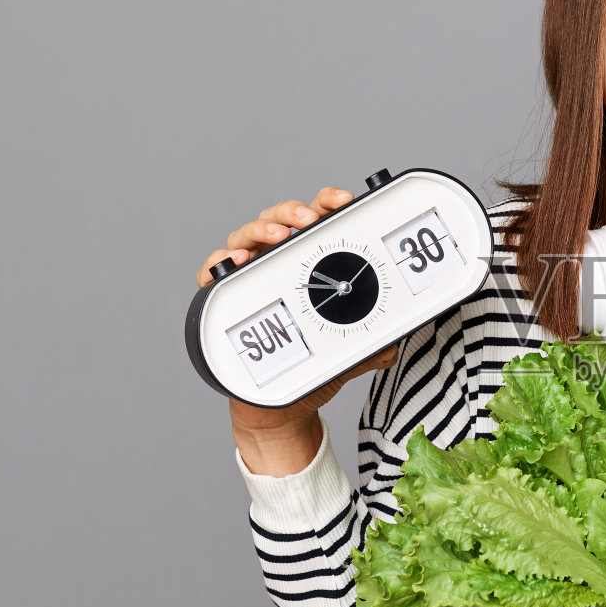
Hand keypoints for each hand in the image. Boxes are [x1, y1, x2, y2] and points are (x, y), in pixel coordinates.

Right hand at [194, 185, 399, 472]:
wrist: (281, 405)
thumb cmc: (311, 362)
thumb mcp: (349, 349)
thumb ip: (373, 342)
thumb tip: (393, 342)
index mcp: (309, 260)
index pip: (317, 218)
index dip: (328, 203)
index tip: (344, 201)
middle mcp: (276, 262)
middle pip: (279, 219)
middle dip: (293, 212)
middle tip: (309, 220)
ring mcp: (248, 278)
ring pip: (244, 238)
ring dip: (260, 230)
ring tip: (277, 236)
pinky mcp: (223, 299)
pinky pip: (212, 273)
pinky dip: (218, 262)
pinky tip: (233, 262)